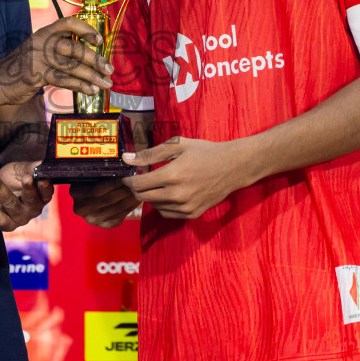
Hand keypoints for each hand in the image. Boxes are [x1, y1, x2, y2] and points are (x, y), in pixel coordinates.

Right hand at [0, 16, 113, 104]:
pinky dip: (80, 86)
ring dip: (92, 76)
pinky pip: (63, 80)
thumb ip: (57, 50)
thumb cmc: (21, 68)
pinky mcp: (35, 75)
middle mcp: (41, 42)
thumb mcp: (37, 51)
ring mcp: (38, 59)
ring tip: (105, 84)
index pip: (67, 23)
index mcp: (43, 33)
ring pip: (71, 66)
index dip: (85, 29)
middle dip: (95, 60)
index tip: (99, 40)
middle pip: (74, 48)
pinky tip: (91, 91)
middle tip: (109, 70)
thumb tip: (88, 57)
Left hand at [0, 160, 54, 231]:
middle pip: (33, 201)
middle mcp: (34, 209)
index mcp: (41, 195)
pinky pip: (0, 219)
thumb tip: (40, 164)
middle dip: (29, 189)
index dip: (45, 187)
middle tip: (27, 177)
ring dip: (1, 190)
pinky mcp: (7, 225)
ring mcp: (21, 218)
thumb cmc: (12, 178)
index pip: (47, 193)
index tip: (42, 178)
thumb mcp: (21, 169)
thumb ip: (30, 168)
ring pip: (12, 206)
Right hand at [69, 178, 139, 227]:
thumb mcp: (92, 174)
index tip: (126, 175)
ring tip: (139, 189)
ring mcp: (92, 219)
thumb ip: (101, 171)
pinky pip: (120, 216)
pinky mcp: (104, 225)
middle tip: (136, 182)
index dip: (114, 183)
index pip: (98, 190)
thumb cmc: (94, 181)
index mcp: (76, 192)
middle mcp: (81, 208)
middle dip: (124, 190)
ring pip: (116, 208)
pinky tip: (136, 199)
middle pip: (108, 199)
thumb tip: (122, 162)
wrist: (92, 199)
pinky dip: (130, 207)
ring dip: (129, 198)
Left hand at [123, 137, 253, 219]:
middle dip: (136, 188)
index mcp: (172, 175)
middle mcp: (177, 195)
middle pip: (143, 197)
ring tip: (156, 183)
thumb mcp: (177, 145)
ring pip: (154, 206)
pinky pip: (167, 213)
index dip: (128, 180)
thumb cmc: (204, 152)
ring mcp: (185, 207)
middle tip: (138, 179)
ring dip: (150, 196)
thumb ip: (151, 153)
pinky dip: (162, 205)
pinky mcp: (192, 214)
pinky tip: (167, 193)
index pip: (139, 184)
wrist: (232, 167)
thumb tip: (127, 159)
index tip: (127, 175)